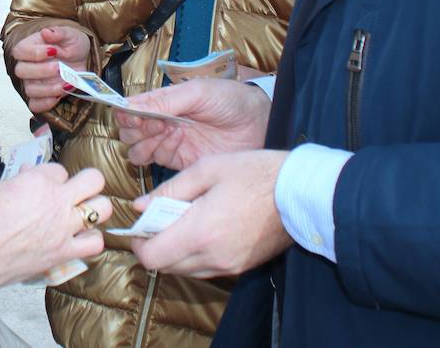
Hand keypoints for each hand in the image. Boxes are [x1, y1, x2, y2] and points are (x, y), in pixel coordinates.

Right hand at [0, 164, 109, 290]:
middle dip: (87, 182)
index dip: (51, 177)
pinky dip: (90, 240)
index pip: (59, 170)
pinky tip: (79, 239)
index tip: (42, 186)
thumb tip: (29, 174)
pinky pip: (95, 243)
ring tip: (82, 214)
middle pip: (94, 179)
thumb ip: (21, 181)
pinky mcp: (64, 252)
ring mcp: (64, 226)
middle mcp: (56, 200)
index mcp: (38, 180)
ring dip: (94, 210)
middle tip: (76, 191)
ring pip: (102, 209)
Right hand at [11, 25, 92, 113]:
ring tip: (66, 82)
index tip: (53, 51)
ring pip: (29, 90)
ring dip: (49, 88)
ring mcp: (32, 83)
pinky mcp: (40, 97)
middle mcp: (27, 66)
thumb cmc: (72, 45)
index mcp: (30, 47)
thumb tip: (46, 32)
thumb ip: (59, 33)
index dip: (34, 53)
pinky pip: (35, 105)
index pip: (19, 51)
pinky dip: (46, 103)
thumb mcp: (71, 35)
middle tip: (60, 68)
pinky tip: (59, 97)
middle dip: (42, 71)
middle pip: (21, 71)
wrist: (83, 60)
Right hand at [114, 77, 269, 170]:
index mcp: (162, 101)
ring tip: (168, 131)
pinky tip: (177, 141)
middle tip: (156, 123)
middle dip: (135, 129)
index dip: (126, 113)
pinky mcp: (180, 161)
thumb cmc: (230, 99)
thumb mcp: (197, 92)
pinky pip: (156, 162)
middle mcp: (161, 122)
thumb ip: (165, 100)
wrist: (258, 124)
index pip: (129, 108)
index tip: (134, 114)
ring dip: (145, 142)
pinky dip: (160, 152)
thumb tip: (130, 105)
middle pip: (128, 131)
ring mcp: (169, 143)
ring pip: (136, 150)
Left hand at [131, 150, 290, 278]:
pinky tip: (205, 228)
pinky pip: (206, 268)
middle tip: (161, 218)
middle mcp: (213, 257)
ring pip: (185, 269)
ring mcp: (229, 266)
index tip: (141, 224)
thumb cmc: (255, 173)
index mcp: (200, 232)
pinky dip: (196, 254)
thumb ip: (169, 190)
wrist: (300, 192)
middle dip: (156, 245)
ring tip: (184, 219)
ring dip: (175, 250)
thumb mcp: (207, 169)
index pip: (152, 257)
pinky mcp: (241, 266)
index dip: (139, 243)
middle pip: (166, 266)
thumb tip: (140, 206)